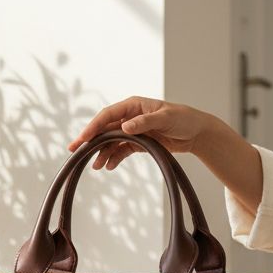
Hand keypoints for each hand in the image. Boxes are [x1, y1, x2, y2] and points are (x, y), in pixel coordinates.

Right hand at [66, 96, 207, 169]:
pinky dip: (114, 158)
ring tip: (95, 166)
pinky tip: (108, 166)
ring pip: (112, 141)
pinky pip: (122, 150)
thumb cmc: (183, 119)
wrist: (197, 132)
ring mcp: (133, 130)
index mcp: (134, 105)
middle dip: (90, 140)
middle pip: (105, 128)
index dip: (94, 126)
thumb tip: (125, 126)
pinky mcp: (139, 142)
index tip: (83, 138)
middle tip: (75, 151)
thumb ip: (145, 122)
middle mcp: (130, 116)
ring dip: (102, 152)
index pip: (108, 114)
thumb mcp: (165, 118)